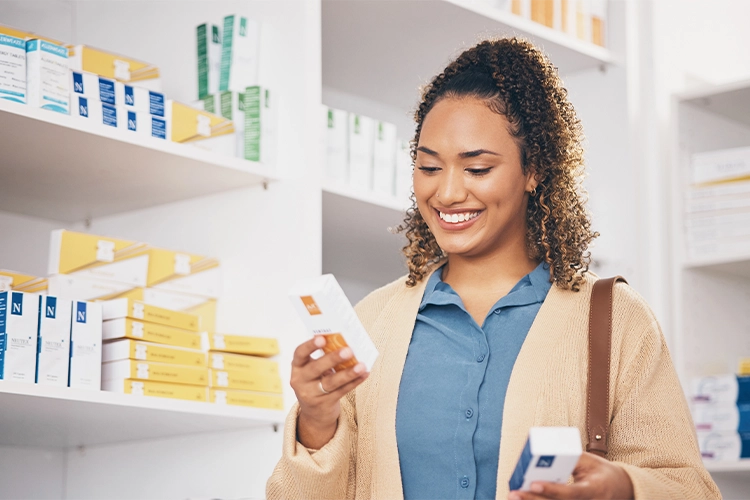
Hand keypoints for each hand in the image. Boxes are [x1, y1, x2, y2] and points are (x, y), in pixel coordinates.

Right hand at [290, 335, 369, 448]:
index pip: (300, 353)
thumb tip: (345, 342)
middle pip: (316, 368)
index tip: (322, 338)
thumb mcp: (312, 370)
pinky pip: (341, 391)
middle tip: (348, 350)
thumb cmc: (316, 382)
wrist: (314, 412)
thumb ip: (323, 357)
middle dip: (333, 359)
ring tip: (361, 366)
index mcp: (297, 366)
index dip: (310, 345)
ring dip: (348, 373)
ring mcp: (311, 394)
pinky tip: (364, 374)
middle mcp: (300, 381)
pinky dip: (354, 382)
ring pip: (331, 382)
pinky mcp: (324, 404)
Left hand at [509, 452, 633, 499]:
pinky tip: (524, 499)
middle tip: (514, 492)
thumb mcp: (589, 462)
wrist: (620, 490)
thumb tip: (543, 451)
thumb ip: (569, 458)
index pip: (571, 493)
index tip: (534, 483)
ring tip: (513, 496)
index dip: (552, 490)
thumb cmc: (601, 472)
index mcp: (594, 490)